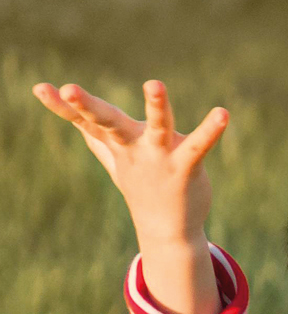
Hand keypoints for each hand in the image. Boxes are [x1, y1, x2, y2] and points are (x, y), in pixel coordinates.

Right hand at [34, 78, 227, 313]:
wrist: (169, 229)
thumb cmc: (142, 188)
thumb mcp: (115, 161)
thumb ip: (98, 139)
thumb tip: (78, 124)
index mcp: (117, 142)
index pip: (84, 120)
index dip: (60, 105)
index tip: (39, 88)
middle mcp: (134, 147)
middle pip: (107, 121)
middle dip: (87, 105)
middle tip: (69, 88)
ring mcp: (160, 158)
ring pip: (157, 126)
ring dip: (156, 105)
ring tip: (154, 83)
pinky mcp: (186, 167)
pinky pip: (199, 145)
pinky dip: (211, 129)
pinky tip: (222, 113)